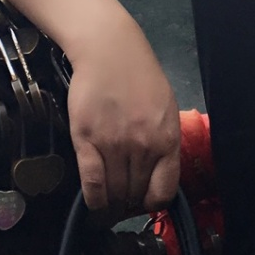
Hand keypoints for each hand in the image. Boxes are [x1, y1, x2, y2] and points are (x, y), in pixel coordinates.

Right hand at [67, 36, 180, 214]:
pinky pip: (92, 182)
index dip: (152, 202)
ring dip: (112, 203)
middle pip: (135, 193)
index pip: (163, 191)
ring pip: (114, 192)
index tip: (143, 201)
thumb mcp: (165, 109)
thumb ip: (163, 141)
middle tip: (122, 202)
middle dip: (130, 203)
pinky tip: (95, 202)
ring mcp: (114, 144)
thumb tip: (156, 174)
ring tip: (109, 202)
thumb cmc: (139, 76)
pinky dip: (94, 199)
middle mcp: (142, 146)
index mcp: (167, 139)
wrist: (109, 50)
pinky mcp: (87, 140)